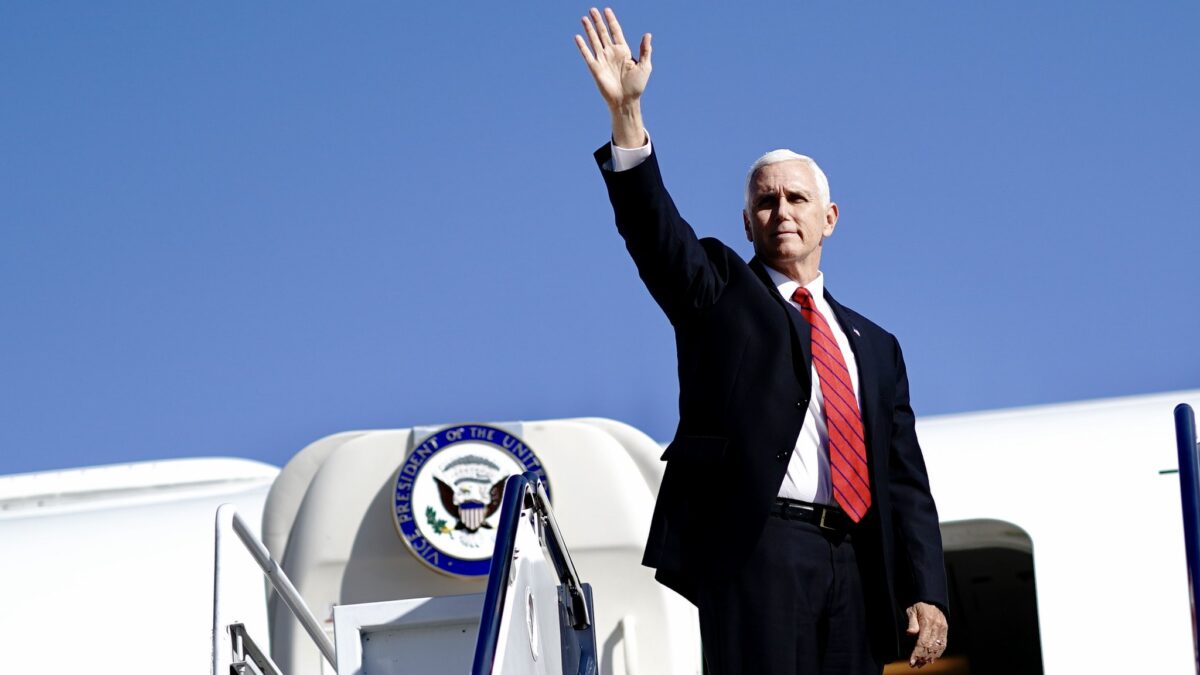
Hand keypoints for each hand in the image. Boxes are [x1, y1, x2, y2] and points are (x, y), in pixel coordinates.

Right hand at [574, 7, 651, 147]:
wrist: (625, 101)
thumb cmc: (637, 86)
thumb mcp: (645, 66)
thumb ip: (645, 50)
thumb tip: (648, 34)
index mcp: (623, 51)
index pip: (615, 31)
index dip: (611, 20)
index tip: (607, 10)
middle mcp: (611, 53)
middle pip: (602, 32)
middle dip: (598, 21)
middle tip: (592, 9)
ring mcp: (602, 59)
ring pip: (594, 40)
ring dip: (589, 29)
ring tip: (584, 18)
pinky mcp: (595, 68)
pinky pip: (587, 54)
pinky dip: (582, 46)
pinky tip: (578, 37)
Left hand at [905, 602, 947, 667]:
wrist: (932, 600)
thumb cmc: (919, 606)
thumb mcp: (912, 610)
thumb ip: (912, 622)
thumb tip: (910, 633)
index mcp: (927, 621)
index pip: (922, 641)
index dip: (917, 653)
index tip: (912, 661)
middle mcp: (936, 626)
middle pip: (930, 646)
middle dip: (922, 657)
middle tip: (915, 665)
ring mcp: (942, 629)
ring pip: (937, 647)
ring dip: (929, 657)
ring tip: (922, 664)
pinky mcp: (945, 631)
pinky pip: (943, 645)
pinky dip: (938, 653)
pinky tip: (932, 659)